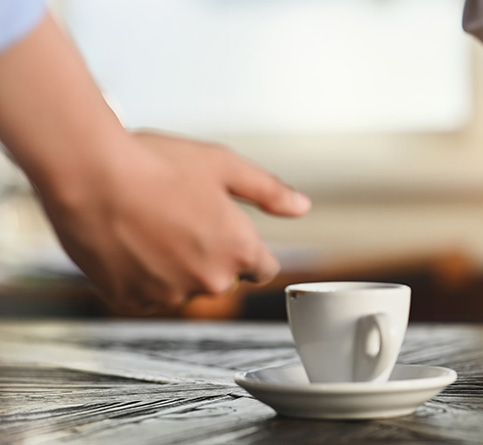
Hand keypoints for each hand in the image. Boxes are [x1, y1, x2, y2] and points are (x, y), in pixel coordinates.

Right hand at [37, 132, 310, 313]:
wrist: (88, 174)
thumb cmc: (157, 164)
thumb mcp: (224, 166)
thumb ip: (269, 191)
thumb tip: (302, 208)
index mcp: (241, 252)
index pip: (262, 269)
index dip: (246, 249)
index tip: (224, 231)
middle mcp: (210, 281)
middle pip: (221, 278)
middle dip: (208, 255)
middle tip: (177, 216)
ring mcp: (169, 295)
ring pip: (181, 287)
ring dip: (172, 267)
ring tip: (148, 224)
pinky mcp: (129, 301)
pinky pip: (145, 294)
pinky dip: (139, 276)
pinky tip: (127, 242)